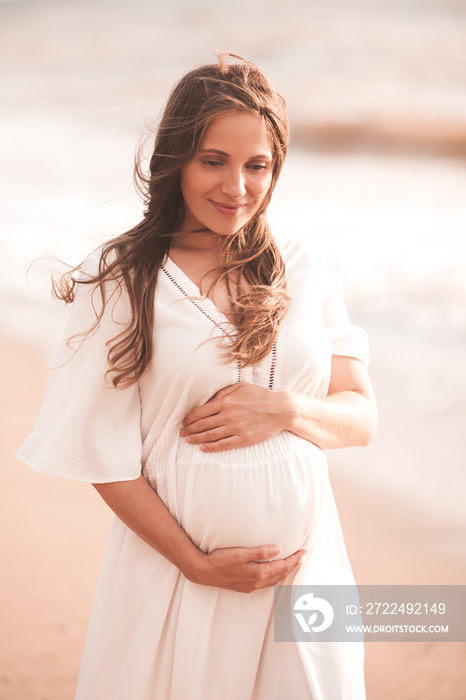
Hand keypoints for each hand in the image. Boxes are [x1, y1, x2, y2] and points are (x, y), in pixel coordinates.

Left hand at [180, 383, 293, 451]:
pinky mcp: (243, 439)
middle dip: (189, 429)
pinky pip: (223, 445)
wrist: (281, 409)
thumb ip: (222, 393)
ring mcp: (236, 428)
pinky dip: (211, 447)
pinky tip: (203, 448)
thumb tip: (208, 400)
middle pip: (202, 425)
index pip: (200, 412)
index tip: (184, 422)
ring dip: (196, 439)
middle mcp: (228, 416)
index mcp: (225, 402)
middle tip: (182, 433)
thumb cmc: (260, 396)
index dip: (189, 418)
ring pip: (210, 436)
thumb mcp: (240, 388)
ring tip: (188, 440)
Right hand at [186, 544, 305, 592]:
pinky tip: (273, 572)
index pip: (283, 566)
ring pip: (274, 580)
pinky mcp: (246, 587)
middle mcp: (257, 582)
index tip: (303, 551)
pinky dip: (274, 577)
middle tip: (300, 556)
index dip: (294, 559)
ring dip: (284, 572)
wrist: (205, 572)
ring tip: (291, 563)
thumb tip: (279, 549)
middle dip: (292, 565)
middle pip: (281, 574)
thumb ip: (261, 552)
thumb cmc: (221, 560)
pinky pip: (266, 583)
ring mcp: (251, 586)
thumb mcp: (241, 553)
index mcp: (259, 573)